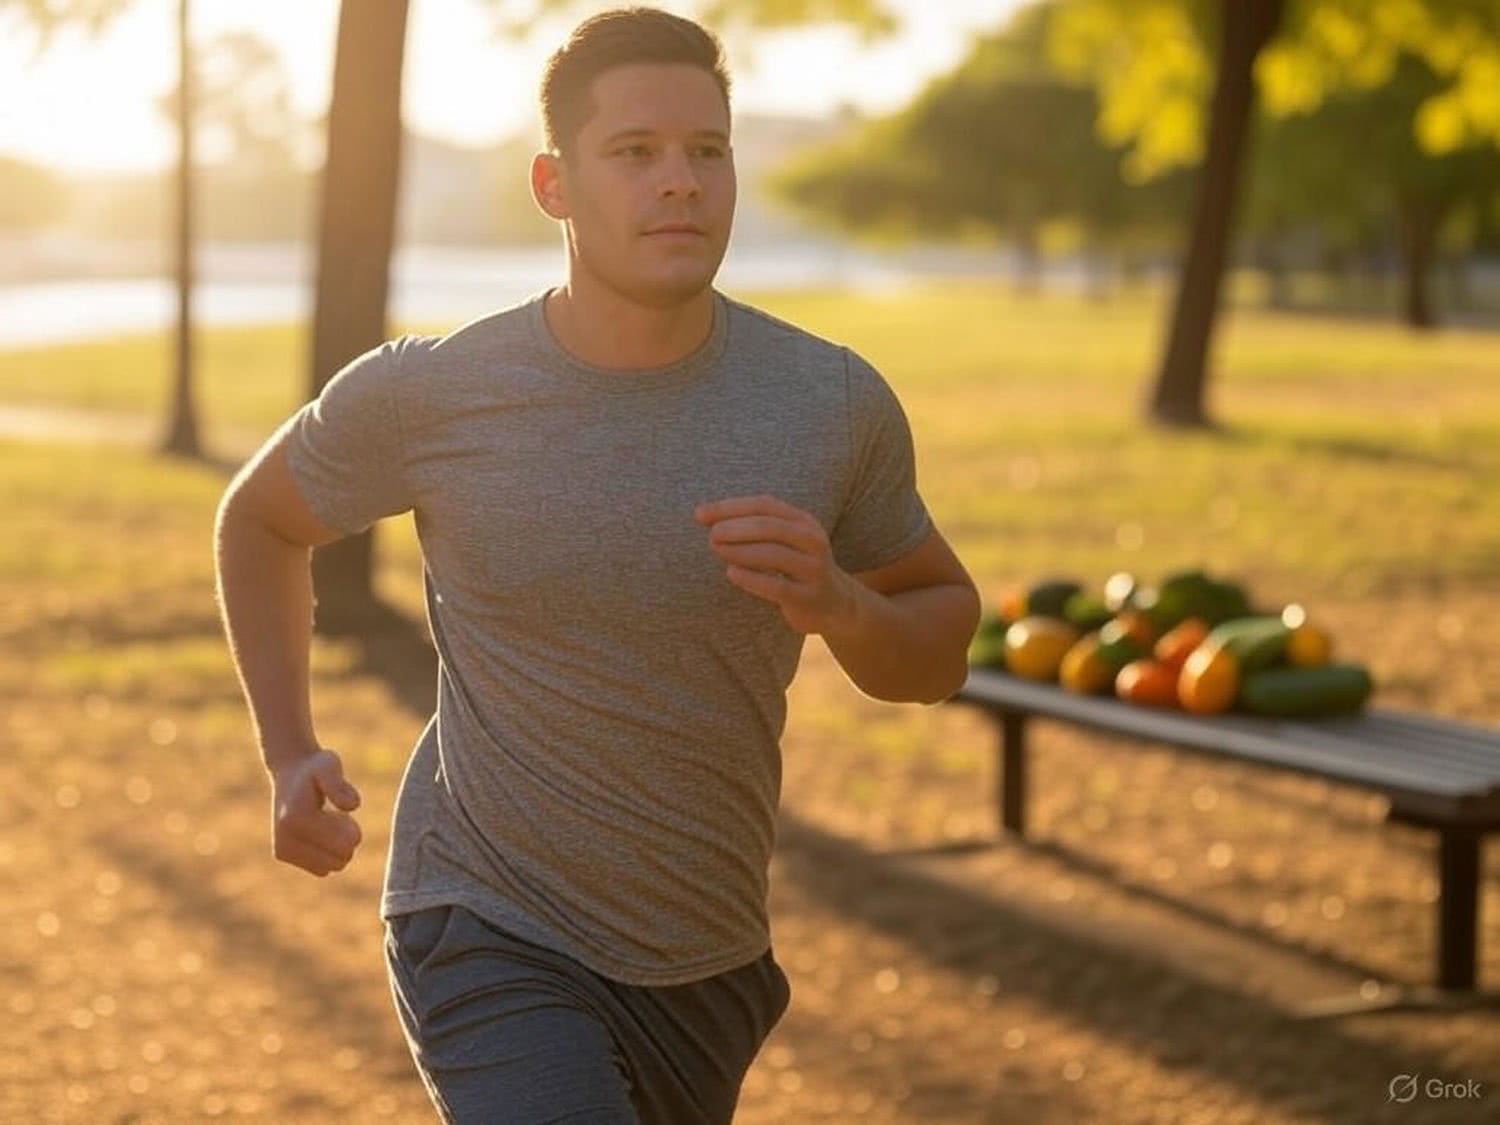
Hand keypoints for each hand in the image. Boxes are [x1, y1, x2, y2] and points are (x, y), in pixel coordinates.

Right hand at [269, 748, 362, 876]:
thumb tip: (352, 806)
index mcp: (296, 818)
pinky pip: (321, 868)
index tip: (341, 812)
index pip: (345, 845)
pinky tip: (318, 832)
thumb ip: (339, 784)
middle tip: (335, 816)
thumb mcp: (329, 765)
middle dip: (345, 839)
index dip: (351, 828)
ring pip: (332, 867)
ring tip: (326, 822)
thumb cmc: (316, 768)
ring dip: (336, 847)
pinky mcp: (282, 854)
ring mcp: (282, 849)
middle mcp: (284, 838)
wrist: (291, 771)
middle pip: (340, 860)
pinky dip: (326, 853)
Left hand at [695, 494, 861, 635]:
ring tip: (716, 549)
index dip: (731, 507)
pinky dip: (752, 578)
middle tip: (711, 534)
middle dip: (737, 528)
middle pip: (771, 527)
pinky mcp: (809, 597)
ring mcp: (813, 569)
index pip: (765, 506)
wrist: (833, 603)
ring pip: (775, 554)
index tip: (700, 514)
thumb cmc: (795, 566)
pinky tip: (731, 573)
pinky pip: (778, 586)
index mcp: (803, 521)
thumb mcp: (782, 540)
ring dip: (741, 551)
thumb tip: (702, 515)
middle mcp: (813, 540)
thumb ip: (749, 526)